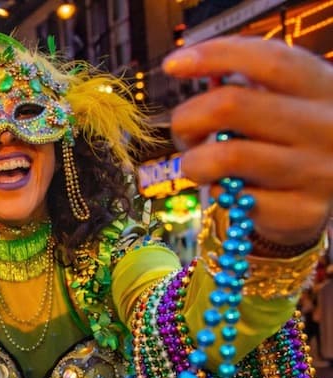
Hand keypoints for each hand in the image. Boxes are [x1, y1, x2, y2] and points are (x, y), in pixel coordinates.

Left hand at [166, 36, 332, 244]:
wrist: (331, 192)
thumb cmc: (294, 138)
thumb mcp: (289, 101)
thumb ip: (251, 85)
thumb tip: (192, 69)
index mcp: (324, 86)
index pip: (269, 60)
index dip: (216, 55)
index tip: (173, 64)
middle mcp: (326, 125)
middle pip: (232, 106)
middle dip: (188, 118)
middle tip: (184, 132)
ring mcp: (317, 170)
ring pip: (225, 158)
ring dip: (194, 162)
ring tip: (198, 164)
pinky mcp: (303, 210)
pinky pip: (237, 200)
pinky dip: (220, 194)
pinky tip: (230, 190)